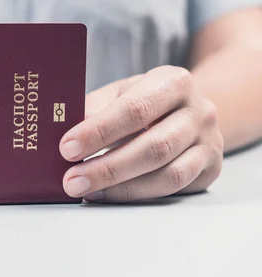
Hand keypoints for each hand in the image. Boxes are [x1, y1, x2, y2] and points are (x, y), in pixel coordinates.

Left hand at [60, 66, 222, 202]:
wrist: (189, 109)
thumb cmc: (145, 100)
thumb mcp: (120, 92)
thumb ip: (95, 108)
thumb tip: (66, 132)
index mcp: (173, 82)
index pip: (135, 109)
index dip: (99, 131)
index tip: (67, 147)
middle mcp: (199, 111)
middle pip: (153, 147)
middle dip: (107, 168)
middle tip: (71, 180)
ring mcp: (210, 142)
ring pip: (167, 174)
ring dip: (121, 188)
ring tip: (86, 191)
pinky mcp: (210, 169)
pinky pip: (173, 189)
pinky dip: (137, 194)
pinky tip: (108, 194)